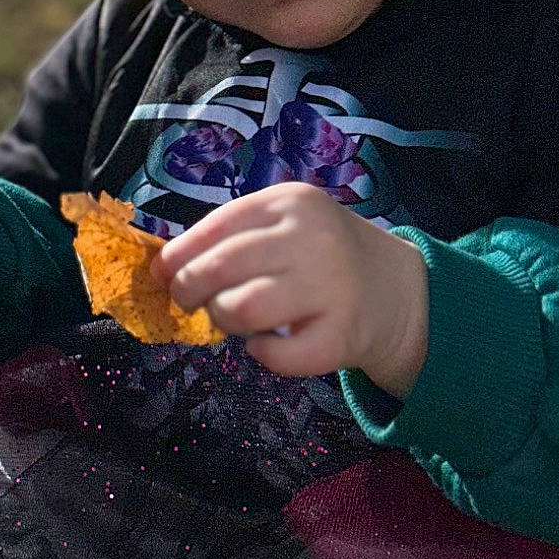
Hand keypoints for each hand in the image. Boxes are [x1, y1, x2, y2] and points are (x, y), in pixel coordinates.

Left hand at [149, 182, 428, 396]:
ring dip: (223, 319)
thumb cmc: (322, 256)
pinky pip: (278, 356)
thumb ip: (230, 238)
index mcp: (290, 203)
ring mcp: (331, 287)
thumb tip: (161, 267)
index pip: (216, 226)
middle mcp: (312, 238)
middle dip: (190, 290)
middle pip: (220, 268)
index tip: (162, 275)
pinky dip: (260, 354)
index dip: (179, 255)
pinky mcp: (342, 335)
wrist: (397, 290)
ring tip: (233, 320)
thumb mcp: (285, 227)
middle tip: (193, 302)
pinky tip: (265, 345)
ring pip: (240, 308)